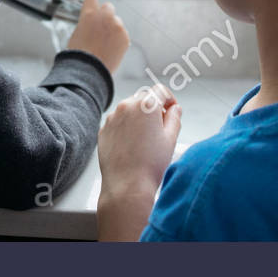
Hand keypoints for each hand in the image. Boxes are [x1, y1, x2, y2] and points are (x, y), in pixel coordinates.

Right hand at [66, 0, 128, 74]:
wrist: (90, 70)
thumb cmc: (80, 54)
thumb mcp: (77, 32)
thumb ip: (86, 22)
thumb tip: (92, 22)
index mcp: (89, 14)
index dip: (92, 5)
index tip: (93, 10)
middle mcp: (105, 17)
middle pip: (108, 7)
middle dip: (105, 15)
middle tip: (100, 28)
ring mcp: (117, 26)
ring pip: (117, 21)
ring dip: (113, 28)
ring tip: (105, 43)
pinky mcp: (125, 37)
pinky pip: (122, 34)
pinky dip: (118, 40)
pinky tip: (110, 49)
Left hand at [98, 85, 182, 201]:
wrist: (127, 186)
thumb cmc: (151, 164)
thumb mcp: (171, 139)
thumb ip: (174, 118)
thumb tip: (174, 109)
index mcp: (146, 105)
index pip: (160, 91)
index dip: (169, 99)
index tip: (172, 110)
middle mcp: (126, 106)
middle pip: (144, 98)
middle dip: (154, 109)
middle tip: (161, 128)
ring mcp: (112, 117)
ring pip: (129, 109)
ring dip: (139, 117)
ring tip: (146, 140)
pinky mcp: (103, 129)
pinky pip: (118, 121)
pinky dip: (126, 127)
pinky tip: (132, 145)